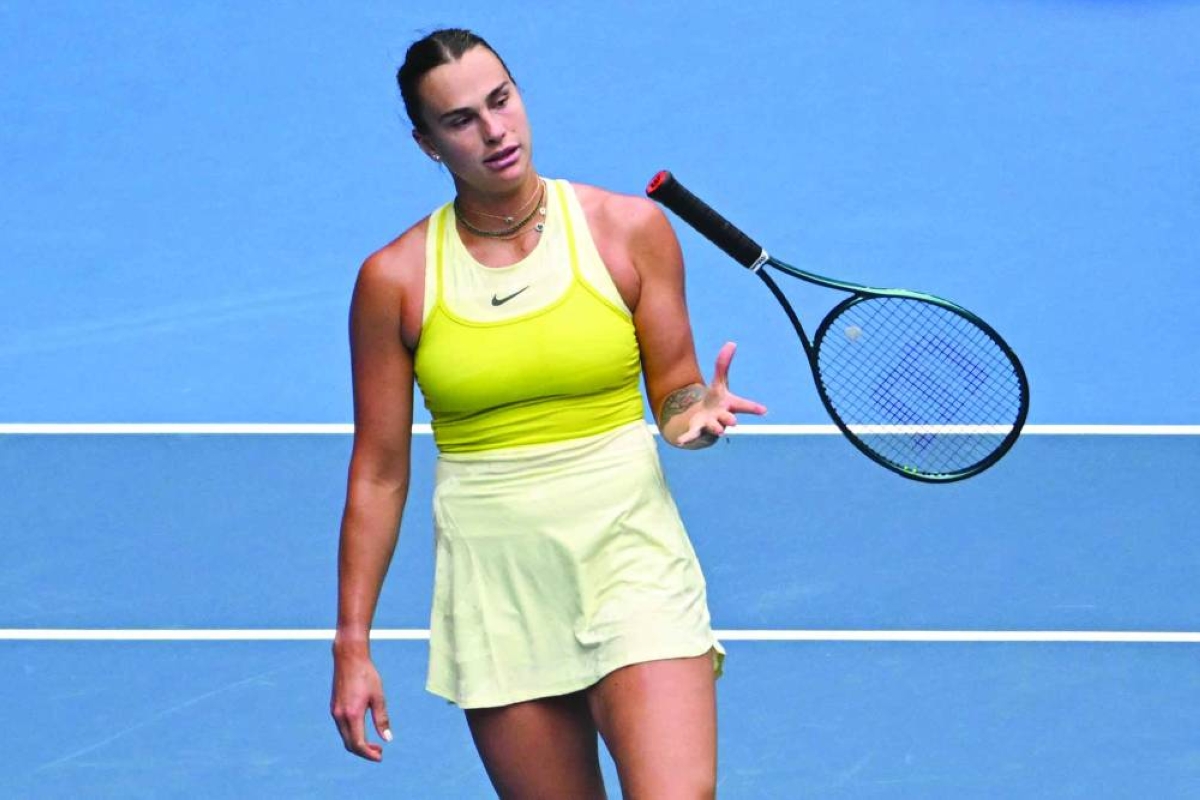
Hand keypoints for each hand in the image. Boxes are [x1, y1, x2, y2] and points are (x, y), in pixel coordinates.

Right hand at [331, 645, 391, 761]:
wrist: (349, 658)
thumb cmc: (366, 675)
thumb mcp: (378, 696)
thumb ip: (381, 719)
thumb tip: (388, 739)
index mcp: (352, 714)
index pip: (358, 744)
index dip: (369, 754)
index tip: (380, 756)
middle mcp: (340, 716)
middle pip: (350, 744)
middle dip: (364, 752)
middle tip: (379, 752)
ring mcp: (335, 713)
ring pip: (345, 737)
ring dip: (358, 744)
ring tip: (374, 744)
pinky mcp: (334, 708)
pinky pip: (342, 729)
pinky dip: (352, 735)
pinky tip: (363, 731)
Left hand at [677, 342, 766, 446]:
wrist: (702, 418)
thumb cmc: (715, 401)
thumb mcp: (718, 382)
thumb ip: (723, 364)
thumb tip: (731, 343)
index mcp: (729, 405)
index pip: (743, 405)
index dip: (753, 408)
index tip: (763, 410)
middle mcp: (722, 417)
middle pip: (729, 419)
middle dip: (731, 419)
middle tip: (734, 421)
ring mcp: (710, 425)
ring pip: (715, 428)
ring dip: (716, 428)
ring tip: (719, 430)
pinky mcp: (697, 430)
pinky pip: (693, 435)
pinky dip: (688, 438)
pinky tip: (680, 441)